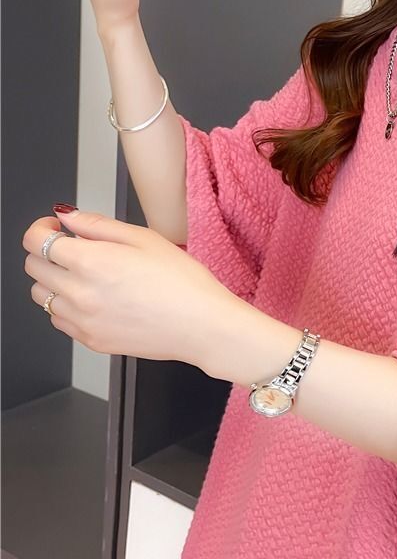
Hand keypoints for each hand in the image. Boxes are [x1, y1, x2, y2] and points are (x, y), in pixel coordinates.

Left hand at [22, 206, 234, 366]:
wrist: (202, 325)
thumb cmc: (184, 283)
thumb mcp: (145, 238)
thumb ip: (99, 225)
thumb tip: (69, 217)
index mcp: (91, 262)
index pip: (36, 241)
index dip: (40, 228)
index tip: (53, 227)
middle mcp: (80, 293)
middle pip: (33, 267)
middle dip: (46, 251)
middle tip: (72, 248)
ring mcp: (83, 321)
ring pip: (41, 296)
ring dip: (54, 280)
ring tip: (86, 276)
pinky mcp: (91, 341)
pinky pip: (59, 320)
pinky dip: (66, 306)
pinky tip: (94, 299)